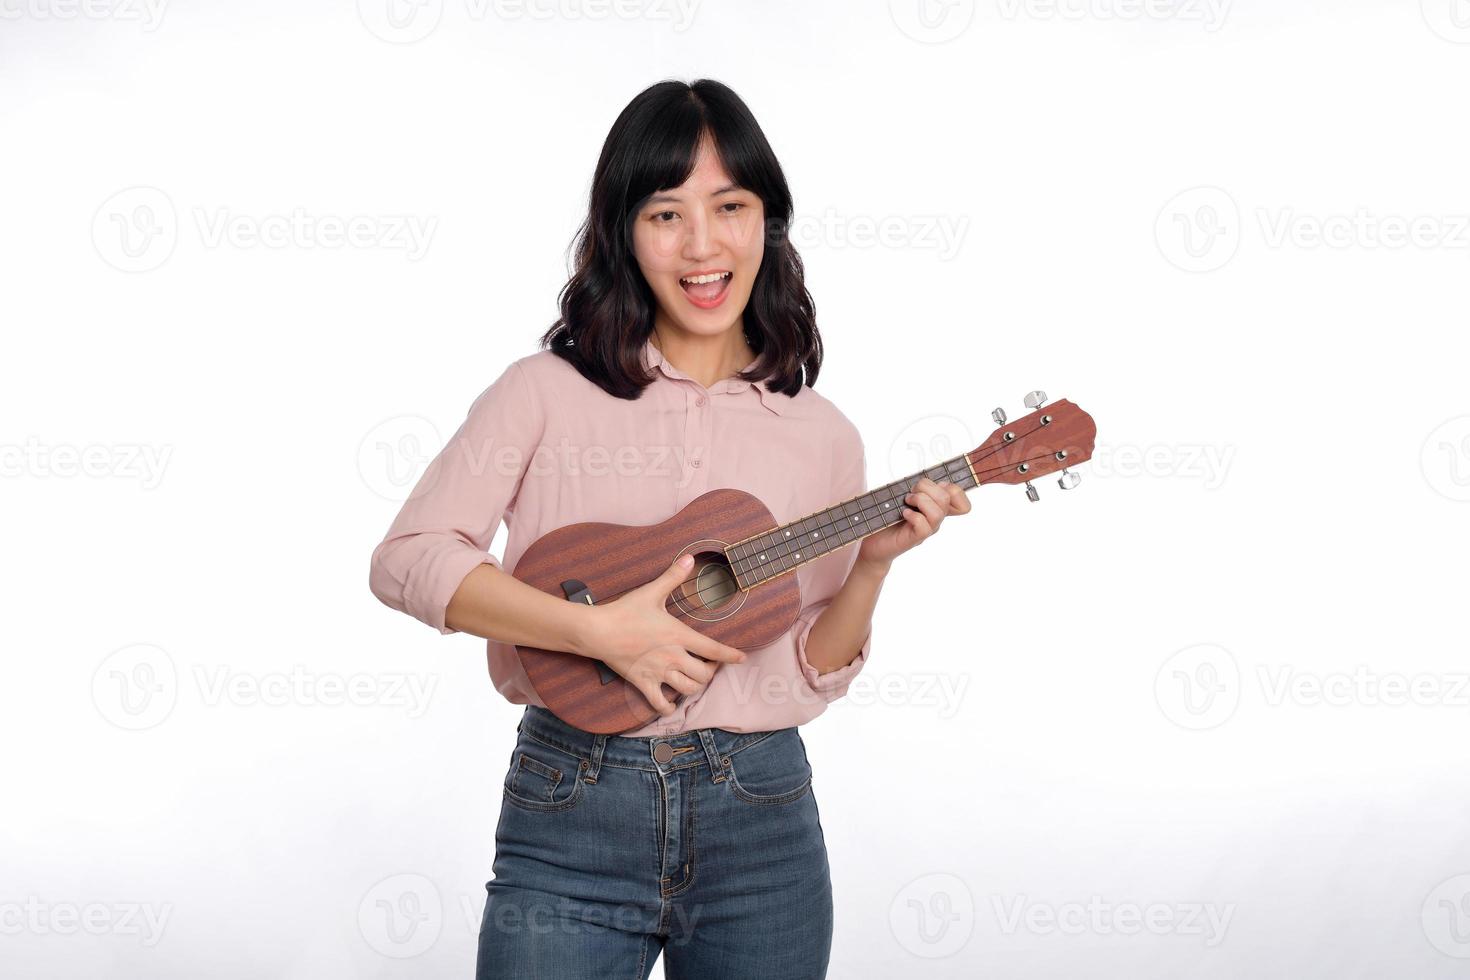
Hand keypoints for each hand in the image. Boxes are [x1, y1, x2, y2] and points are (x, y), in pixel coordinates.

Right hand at [579, 555, 747, 716]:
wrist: (598, 630)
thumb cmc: (625, 611)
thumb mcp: (652, 592)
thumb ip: (673, 576)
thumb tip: (689, 558)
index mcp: (679, 635)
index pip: (713, 649)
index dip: (731, 656)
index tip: (742, 658)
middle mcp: (673, 657)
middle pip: (704, 675)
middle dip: (710, 672)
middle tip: (708, 665)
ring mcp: (658, 672)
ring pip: (688, 689)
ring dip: (694, 687)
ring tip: (693, 679)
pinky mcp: (643, 683)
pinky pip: (660, 704)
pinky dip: (669, 707)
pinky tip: (671, 704)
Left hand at [856, 477, 970, 569]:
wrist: (875, 543)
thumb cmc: (888, 518)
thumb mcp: (903, 498)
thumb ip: (916, 489)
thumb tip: (923, 481)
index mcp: (935, 505)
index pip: (957, 495)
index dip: (952, 487)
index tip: (927, 488)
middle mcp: (935, 518)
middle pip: (947, 497)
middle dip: (926, 487)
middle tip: (910, 493)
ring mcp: (927, 529)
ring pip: (938, 513)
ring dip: (920, 501)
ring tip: (906, 502)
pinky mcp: (916, 539)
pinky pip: (924, 526)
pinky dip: (913, 516)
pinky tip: (904, 514)